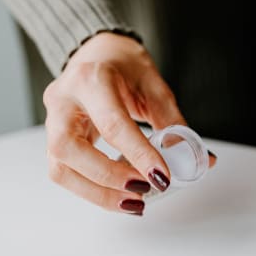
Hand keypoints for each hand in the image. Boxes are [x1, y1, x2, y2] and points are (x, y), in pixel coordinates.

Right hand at [43, 33, 207, 215]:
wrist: (98, 53)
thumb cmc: (125, 68)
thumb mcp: (154, 87)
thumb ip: (174, 123)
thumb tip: (202, 160)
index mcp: (91, 80)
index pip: (112, 123)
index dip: (138, 154)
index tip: (162, 177)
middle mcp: (62, 100)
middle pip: (69, 149)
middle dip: (108, 177)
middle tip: (144, 190)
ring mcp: (52, 120)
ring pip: (59, 168)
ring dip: (97, 193)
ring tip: (134, 202)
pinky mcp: (53, 139)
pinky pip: (63, 173)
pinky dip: (91, 190)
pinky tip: (118, 196)